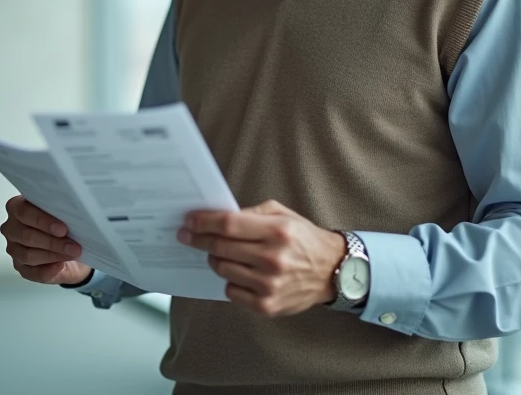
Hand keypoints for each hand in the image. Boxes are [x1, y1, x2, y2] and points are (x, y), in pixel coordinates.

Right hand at [1, 195, 91, 285]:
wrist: (71, 247)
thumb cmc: (63, 225)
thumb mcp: (63, 214)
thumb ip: (60, 212)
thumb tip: (71, 217)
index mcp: (17, 207)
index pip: (24, 212)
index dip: (43, 221)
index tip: (62, 229)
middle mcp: (11, 227)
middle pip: (26, 235)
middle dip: (52, 242)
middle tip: (73, 246)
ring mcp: (14, 249)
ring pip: (28, 255)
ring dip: (53, 255)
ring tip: (71, 254)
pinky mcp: (20, 267)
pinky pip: (31, 272)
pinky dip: (47, 271)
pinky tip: (59, 267)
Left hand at [179, 199, 346, 317]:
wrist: (332, 271)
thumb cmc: (304, 239)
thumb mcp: (282, 214)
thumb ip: (251, 213)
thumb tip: (218, 218)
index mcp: (277, 231)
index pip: (229, 225)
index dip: (204, 222)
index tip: (189, 222)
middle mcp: (273, 259)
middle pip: (221, 247)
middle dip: (199, 240)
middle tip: (188, 236)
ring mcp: (270, 285)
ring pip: (222, 269)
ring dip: (215, 259)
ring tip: (219, 254)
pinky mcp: (267, 306)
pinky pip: (231, 292)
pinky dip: (230, 281)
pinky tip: (239, 273)